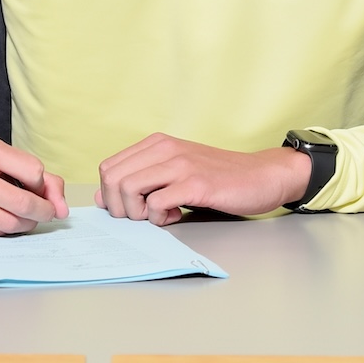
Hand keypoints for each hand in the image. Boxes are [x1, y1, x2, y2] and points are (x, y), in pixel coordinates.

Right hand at [0, 136, 67, 236]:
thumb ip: (30, 172)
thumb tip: (60, 204)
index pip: (32, 170)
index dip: (42, 184)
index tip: (41, 189)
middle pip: (22, 201)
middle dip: (42, 211)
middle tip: (47, 213)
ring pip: (8, 223)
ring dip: (25, 224)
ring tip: (24, 219)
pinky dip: (2, 232)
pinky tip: (0, 223)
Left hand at [94, 133, 310, 225]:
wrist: (261, 175)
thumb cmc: (217, 177)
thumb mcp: (174, 172)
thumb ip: (141, 180)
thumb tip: (102, 197)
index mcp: (157, 143)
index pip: (108, 168)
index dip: (110, 195)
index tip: (130, 208)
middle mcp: (165, 148)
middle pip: (112, 179)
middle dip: (118, 207)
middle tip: (142, 217)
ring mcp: (180, 164)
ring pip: (129, 189)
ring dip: (137, 214)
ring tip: (159, 216)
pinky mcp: (196, 184)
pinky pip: (157, 204)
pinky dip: (160, 219)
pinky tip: (177, 216)